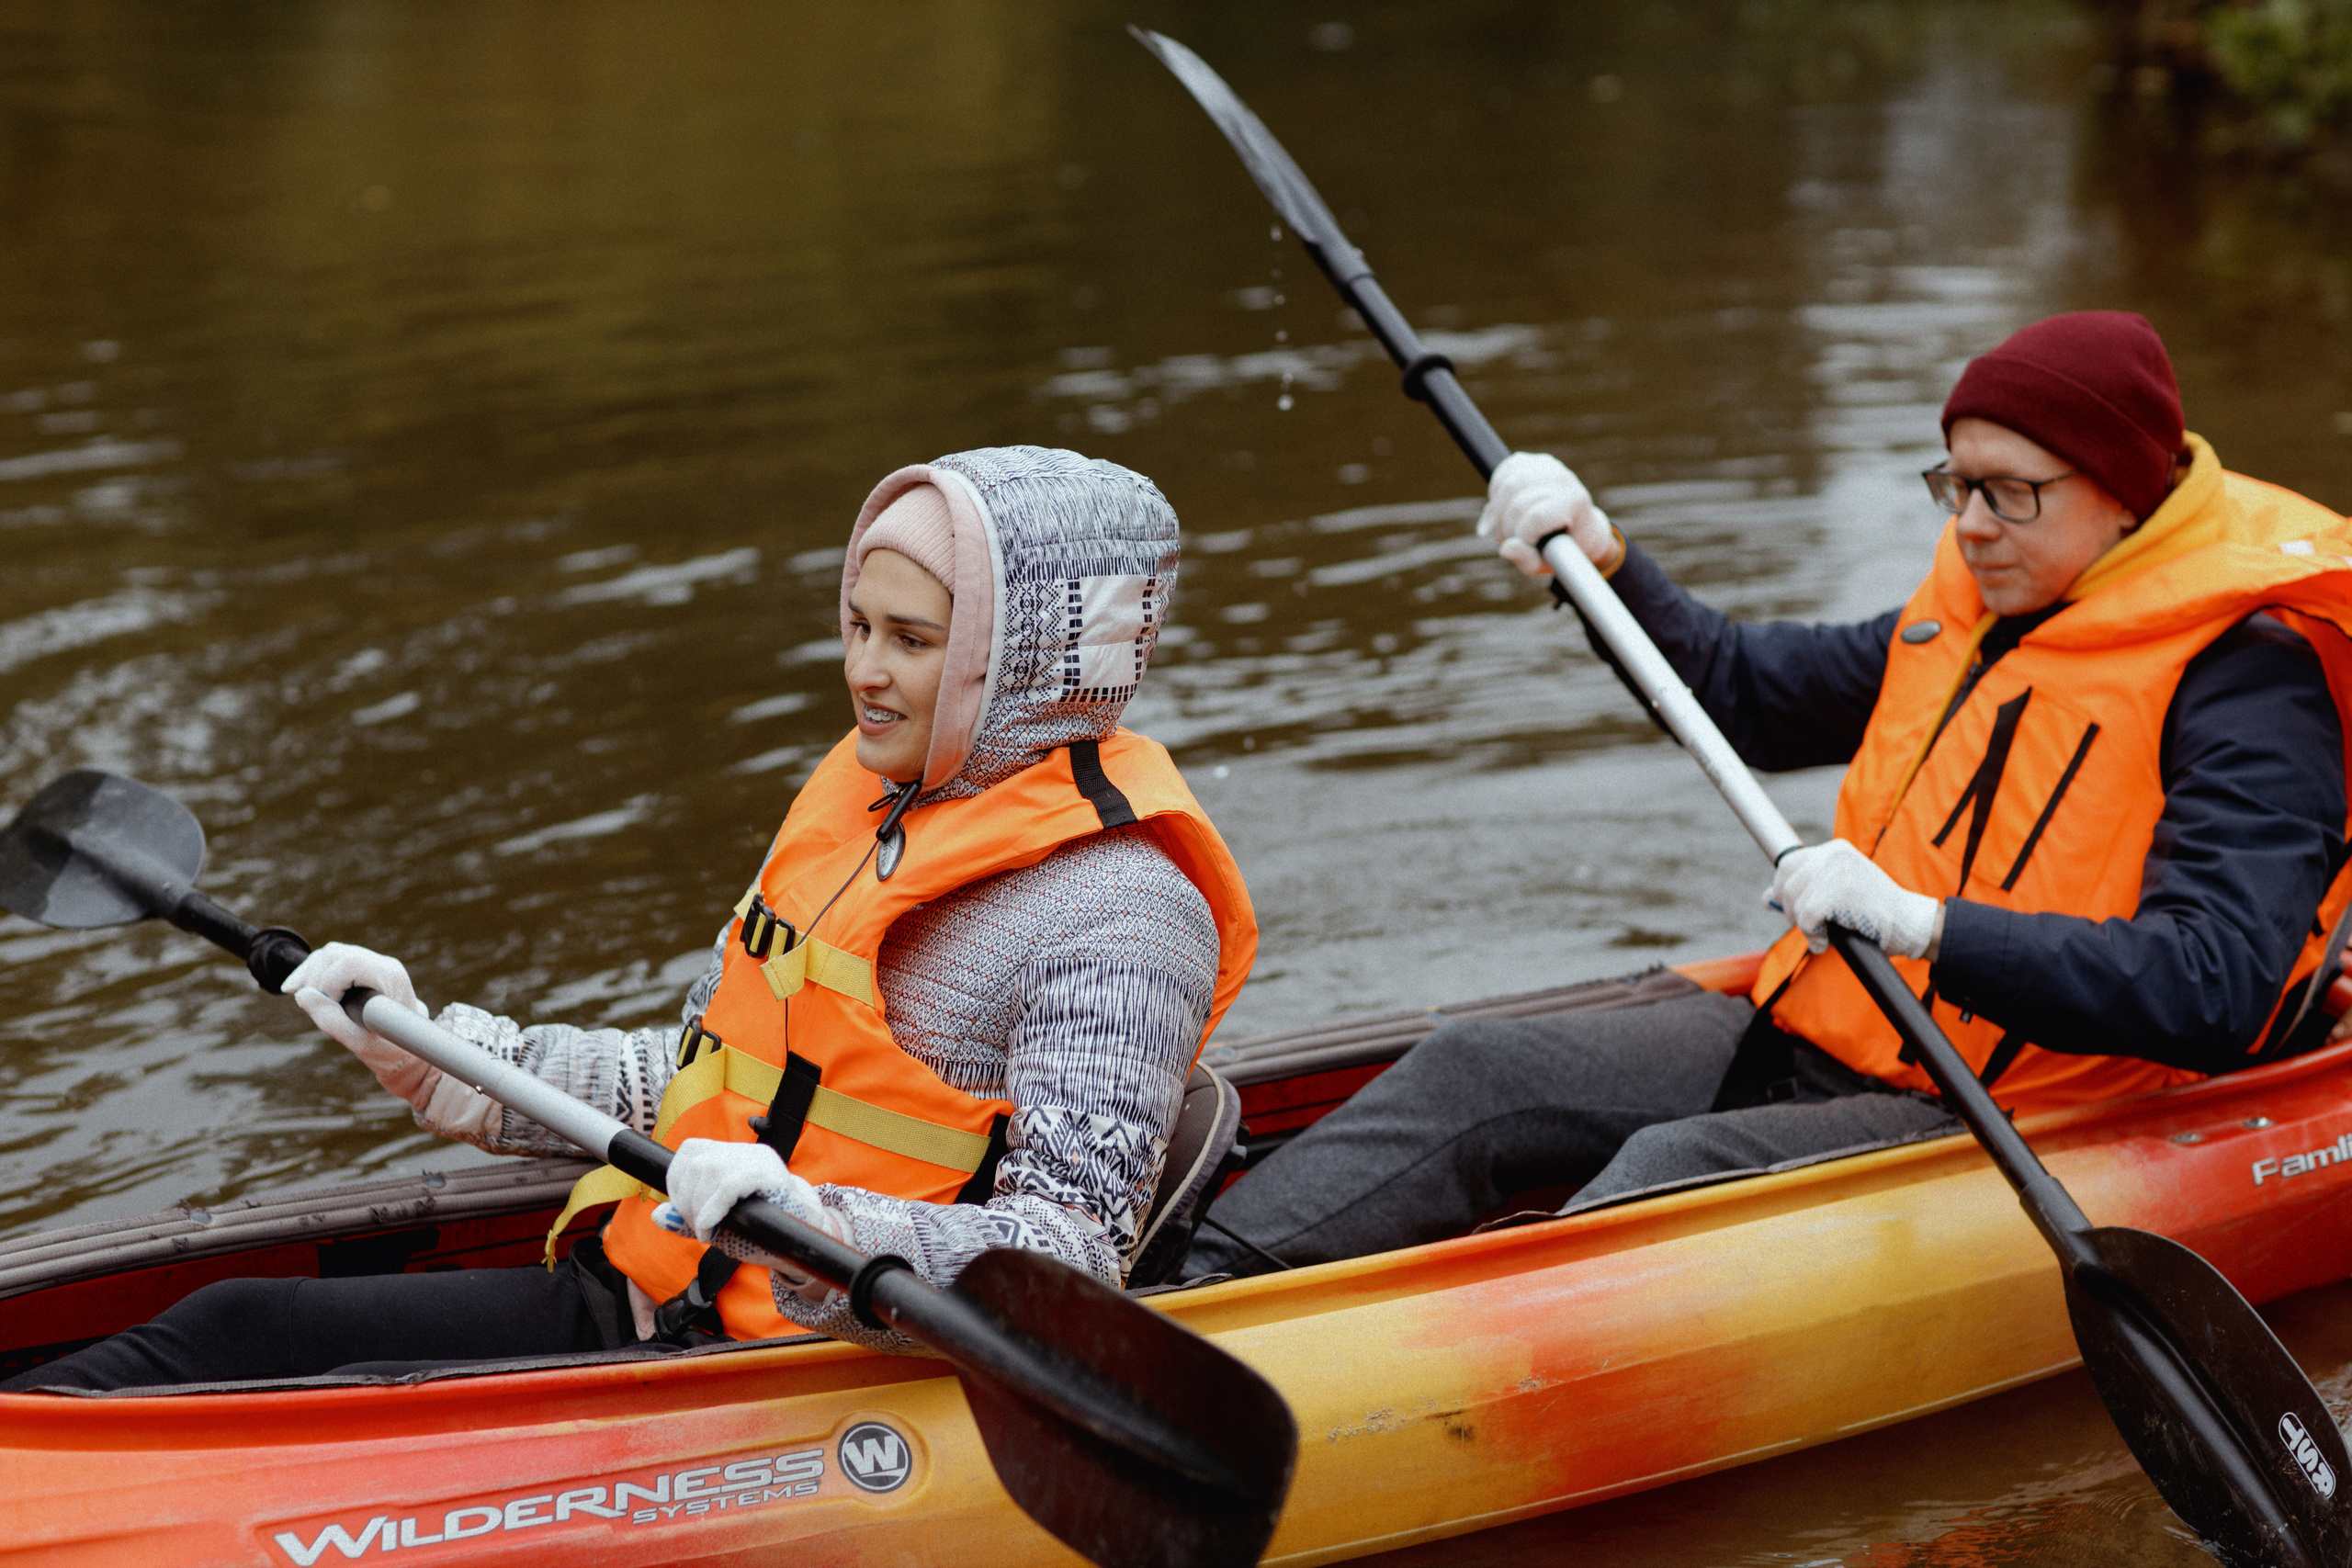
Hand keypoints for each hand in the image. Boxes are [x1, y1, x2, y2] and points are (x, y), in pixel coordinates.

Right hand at [283, 941, 435, 1101]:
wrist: (408, 1045)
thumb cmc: (388, 1047)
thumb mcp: (359, 1043)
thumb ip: (331, 1020)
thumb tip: (303, 994)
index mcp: (390, 978)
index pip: (350, 963)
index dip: (329, 983)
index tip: (330, 1007)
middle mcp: (383, 964)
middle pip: (335, 954)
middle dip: (315, 978)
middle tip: (315, 1005)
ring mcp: (373, 963)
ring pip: (330, 954)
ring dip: (310, 974)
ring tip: (305, 998)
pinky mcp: (361, 967)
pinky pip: (331, 960)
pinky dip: (312, 973)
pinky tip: (296, 988)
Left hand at [655, 1138, 849, 1299]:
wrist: (806, 1240)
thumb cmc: (763, 1232)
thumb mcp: (720, 1227)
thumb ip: (688, 1221)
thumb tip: (657, 1215)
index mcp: (733, 1156)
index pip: (691, 1150)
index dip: (677, 1179)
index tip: (682, 1210)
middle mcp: (747, 1152)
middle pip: (696, 1162)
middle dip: (685, 1200)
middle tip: (697, 1227)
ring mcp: (760, 1161)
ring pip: (709, 1171)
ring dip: (697, 1208)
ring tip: (707, 1230)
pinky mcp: (771, 1176)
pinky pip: (729, 1185)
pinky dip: (711, 1210)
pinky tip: (711, 1229)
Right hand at [1476, 451, 1617, 577]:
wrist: (1578, 529)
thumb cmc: (1562, 549)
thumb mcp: (1547, 562)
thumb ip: (1527, 559)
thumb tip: (1506, 549)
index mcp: (1575, 502)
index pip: (1536, 517)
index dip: (1521, 535)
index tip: (1524, 546)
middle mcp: (1564, 479)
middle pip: (1518, 501)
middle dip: (1505, 527)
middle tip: (1507, 541)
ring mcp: (1550, 466)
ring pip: (1508, 485)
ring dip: (1497, 511)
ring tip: (1504, 526)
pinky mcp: (1535, 461)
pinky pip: (1504, 470)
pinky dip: (1496, 490)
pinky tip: (1503, 505)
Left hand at [1766, 839, 1941, 959]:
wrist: (1910, 925)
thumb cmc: (1875, 914)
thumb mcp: (1837, 894)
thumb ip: (1805, 891)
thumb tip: (1766, 898)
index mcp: (1835, 850)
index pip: (1790, 862)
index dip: (1783, 888)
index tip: (1792, 908)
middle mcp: (1834, 855)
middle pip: (1786, 880)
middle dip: (1790, 908)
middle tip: (1809, 927)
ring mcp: (1836, 871)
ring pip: (1794, 900)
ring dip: (1803, 925)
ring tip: (1823, 935)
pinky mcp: (1838, 892)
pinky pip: (1805, 917)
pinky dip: (1812, 935)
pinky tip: (1826, 941)